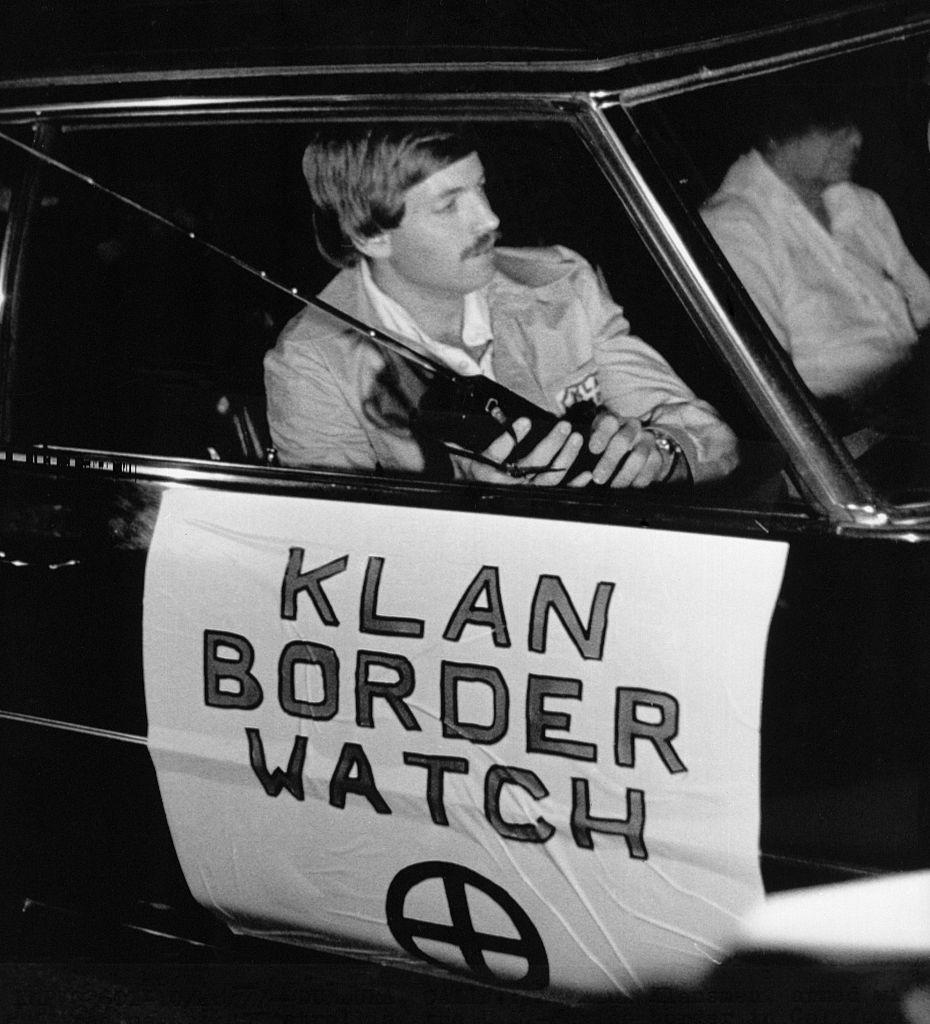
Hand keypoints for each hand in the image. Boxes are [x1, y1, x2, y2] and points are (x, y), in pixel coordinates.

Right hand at [449, 417, 583, 484]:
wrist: (465, 490)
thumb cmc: (466, 468)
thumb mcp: (463, 454)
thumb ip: (475, 442)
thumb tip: (495, 421)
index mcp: (487, 473)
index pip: (499, 453)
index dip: (512, 437)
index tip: (526, 420)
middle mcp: (506, 485)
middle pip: (532, 465)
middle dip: (550, 444)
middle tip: (564, 426)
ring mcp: (522, 491)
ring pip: (549, 477)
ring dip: (565, 456)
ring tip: (575, 437)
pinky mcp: (534, 494)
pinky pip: (557, 492)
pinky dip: (573, 484)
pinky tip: (588, 475)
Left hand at [568, 411, 680, 487]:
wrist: (635, 449)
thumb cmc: (604, 447)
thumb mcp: (592, 442)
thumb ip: (582, 448)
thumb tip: (566, 462)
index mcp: (612, 421)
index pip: (608, 422)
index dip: (601, 435)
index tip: (593, 450)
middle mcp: (631, 427)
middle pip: (623, 440)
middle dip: (609, 461)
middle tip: (598, 478)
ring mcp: (646, 441)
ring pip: (638, 456)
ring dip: (624, 474)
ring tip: (612, 487)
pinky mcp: (656, 456)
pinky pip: (651, 469)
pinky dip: (639, 480)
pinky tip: (628, 489)